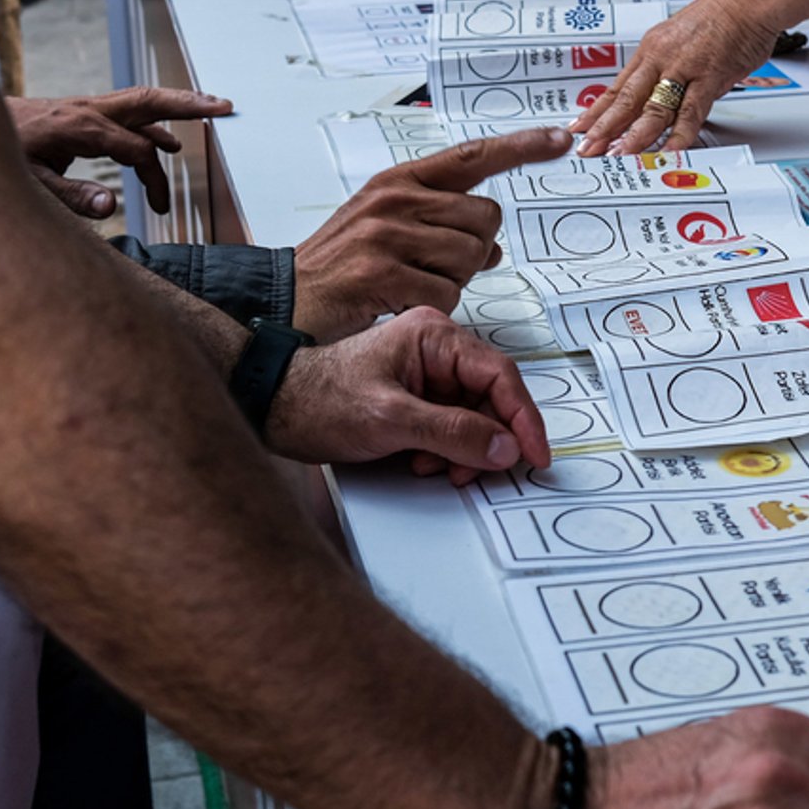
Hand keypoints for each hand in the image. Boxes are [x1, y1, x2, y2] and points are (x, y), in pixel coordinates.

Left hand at [11, 87, 231, 217]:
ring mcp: (87, 109)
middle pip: (150, 101)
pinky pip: (130, 114)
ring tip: (215, 113)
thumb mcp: (30, 181)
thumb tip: (111, 209)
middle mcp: (89, 111)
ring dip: (180, 108)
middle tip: (226, 106)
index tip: (160, 205)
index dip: (152, 176)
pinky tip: (169, 142)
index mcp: (80, 128)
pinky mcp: (83, 115)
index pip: (136, 148)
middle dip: (190, 104)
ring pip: (144, 103)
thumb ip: (71, 197)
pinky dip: (155, 124)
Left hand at [263, 307, 549, 480]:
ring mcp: (427, 372)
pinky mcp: (417, 395)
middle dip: (488, 440)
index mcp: (434, 336)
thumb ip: (453, 433)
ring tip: (438, 468)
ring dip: (464, 449)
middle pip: (491, 398)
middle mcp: (436, 349)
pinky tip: (424, 461)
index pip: (500, 376)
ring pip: (474, 415)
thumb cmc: (319, 400)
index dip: (523, 419)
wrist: (273, 408)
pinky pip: (452, 424)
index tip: (535, 454)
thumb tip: (503, 447)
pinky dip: (447, 450)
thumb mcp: (390, 420)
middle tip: (482, 472)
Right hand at [292, 127, 572, 339]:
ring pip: (472, 256)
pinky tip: (400, 302)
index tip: (560, 139)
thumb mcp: (387, 232)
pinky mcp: (381, 272)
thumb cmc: (340, 268)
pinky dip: (433, 305)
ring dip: (453, 280)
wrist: (284, 302)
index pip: (473, 156)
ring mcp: (386, 234)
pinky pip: (447, 291)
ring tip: (410, 283)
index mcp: (398, 181)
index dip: (521, 146)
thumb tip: (493, 247)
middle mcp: (394, 199)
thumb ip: (440, 228)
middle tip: (433, 265)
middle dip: (475, 249)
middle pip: (486, 217)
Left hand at [567, 0, 781, 154]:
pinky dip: (679, 135)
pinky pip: (691, 112)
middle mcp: (661, 58)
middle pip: (625, 99)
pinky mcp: (709, 77)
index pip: (617, 86)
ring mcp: (683, 68)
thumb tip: (664, 95)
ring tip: (618, 155)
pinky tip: (668, 152)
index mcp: (651, 50)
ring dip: (634, 135)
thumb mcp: (682, 41)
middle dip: (603, 127)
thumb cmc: (722, 18)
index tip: (579, 128)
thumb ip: (671, 70)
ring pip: (652, 107)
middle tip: (587, 149)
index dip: (596, 110)